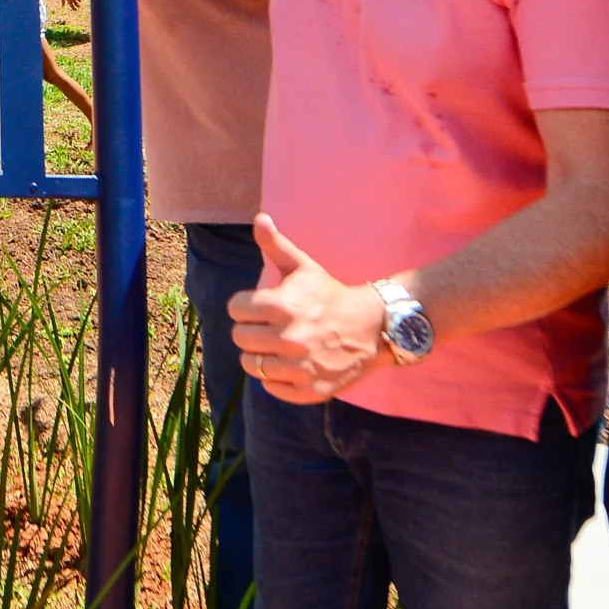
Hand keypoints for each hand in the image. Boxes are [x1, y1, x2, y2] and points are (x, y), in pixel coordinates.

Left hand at [229, 215, 389, 401]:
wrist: (373, 328)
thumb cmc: (331, 295)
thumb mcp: (304, 266)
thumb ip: (275, 245)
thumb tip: (259, 218)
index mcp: (281, 306)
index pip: (235, 309)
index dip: (246, 306)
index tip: (261, 306)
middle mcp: (288, 339)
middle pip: (239, 338)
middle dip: (251, 330)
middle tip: (269, 326)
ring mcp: (299, 367)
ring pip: (251, 366)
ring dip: (260, 356)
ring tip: (277, 346)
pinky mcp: (308, 390)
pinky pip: (271, 388)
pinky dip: (276, 379)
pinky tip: (290, 364)